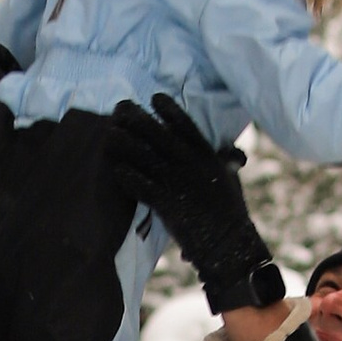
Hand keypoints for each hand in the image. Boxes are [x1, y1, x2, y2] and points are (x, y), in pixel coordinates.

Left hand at [108, 98, 283, 313]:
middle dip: (138, 119)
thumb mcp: (230, 182)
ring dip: (126, 143)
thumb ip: (225, 165)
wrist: (228, 243)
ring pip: (146, 157)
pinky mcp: (167, 204)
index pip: (186, 126)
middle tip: (122, 107)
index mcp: (207, 157)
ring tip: (110, 133)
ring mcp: (178, 183)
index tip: (155, 98)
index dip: (170, 110)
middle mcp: (191, 165)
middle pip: (159, 135)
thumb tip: (231, 156)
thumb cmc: (231, 214)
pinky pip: (142, 185)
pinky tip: (116, 168)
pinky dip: (128, 177)